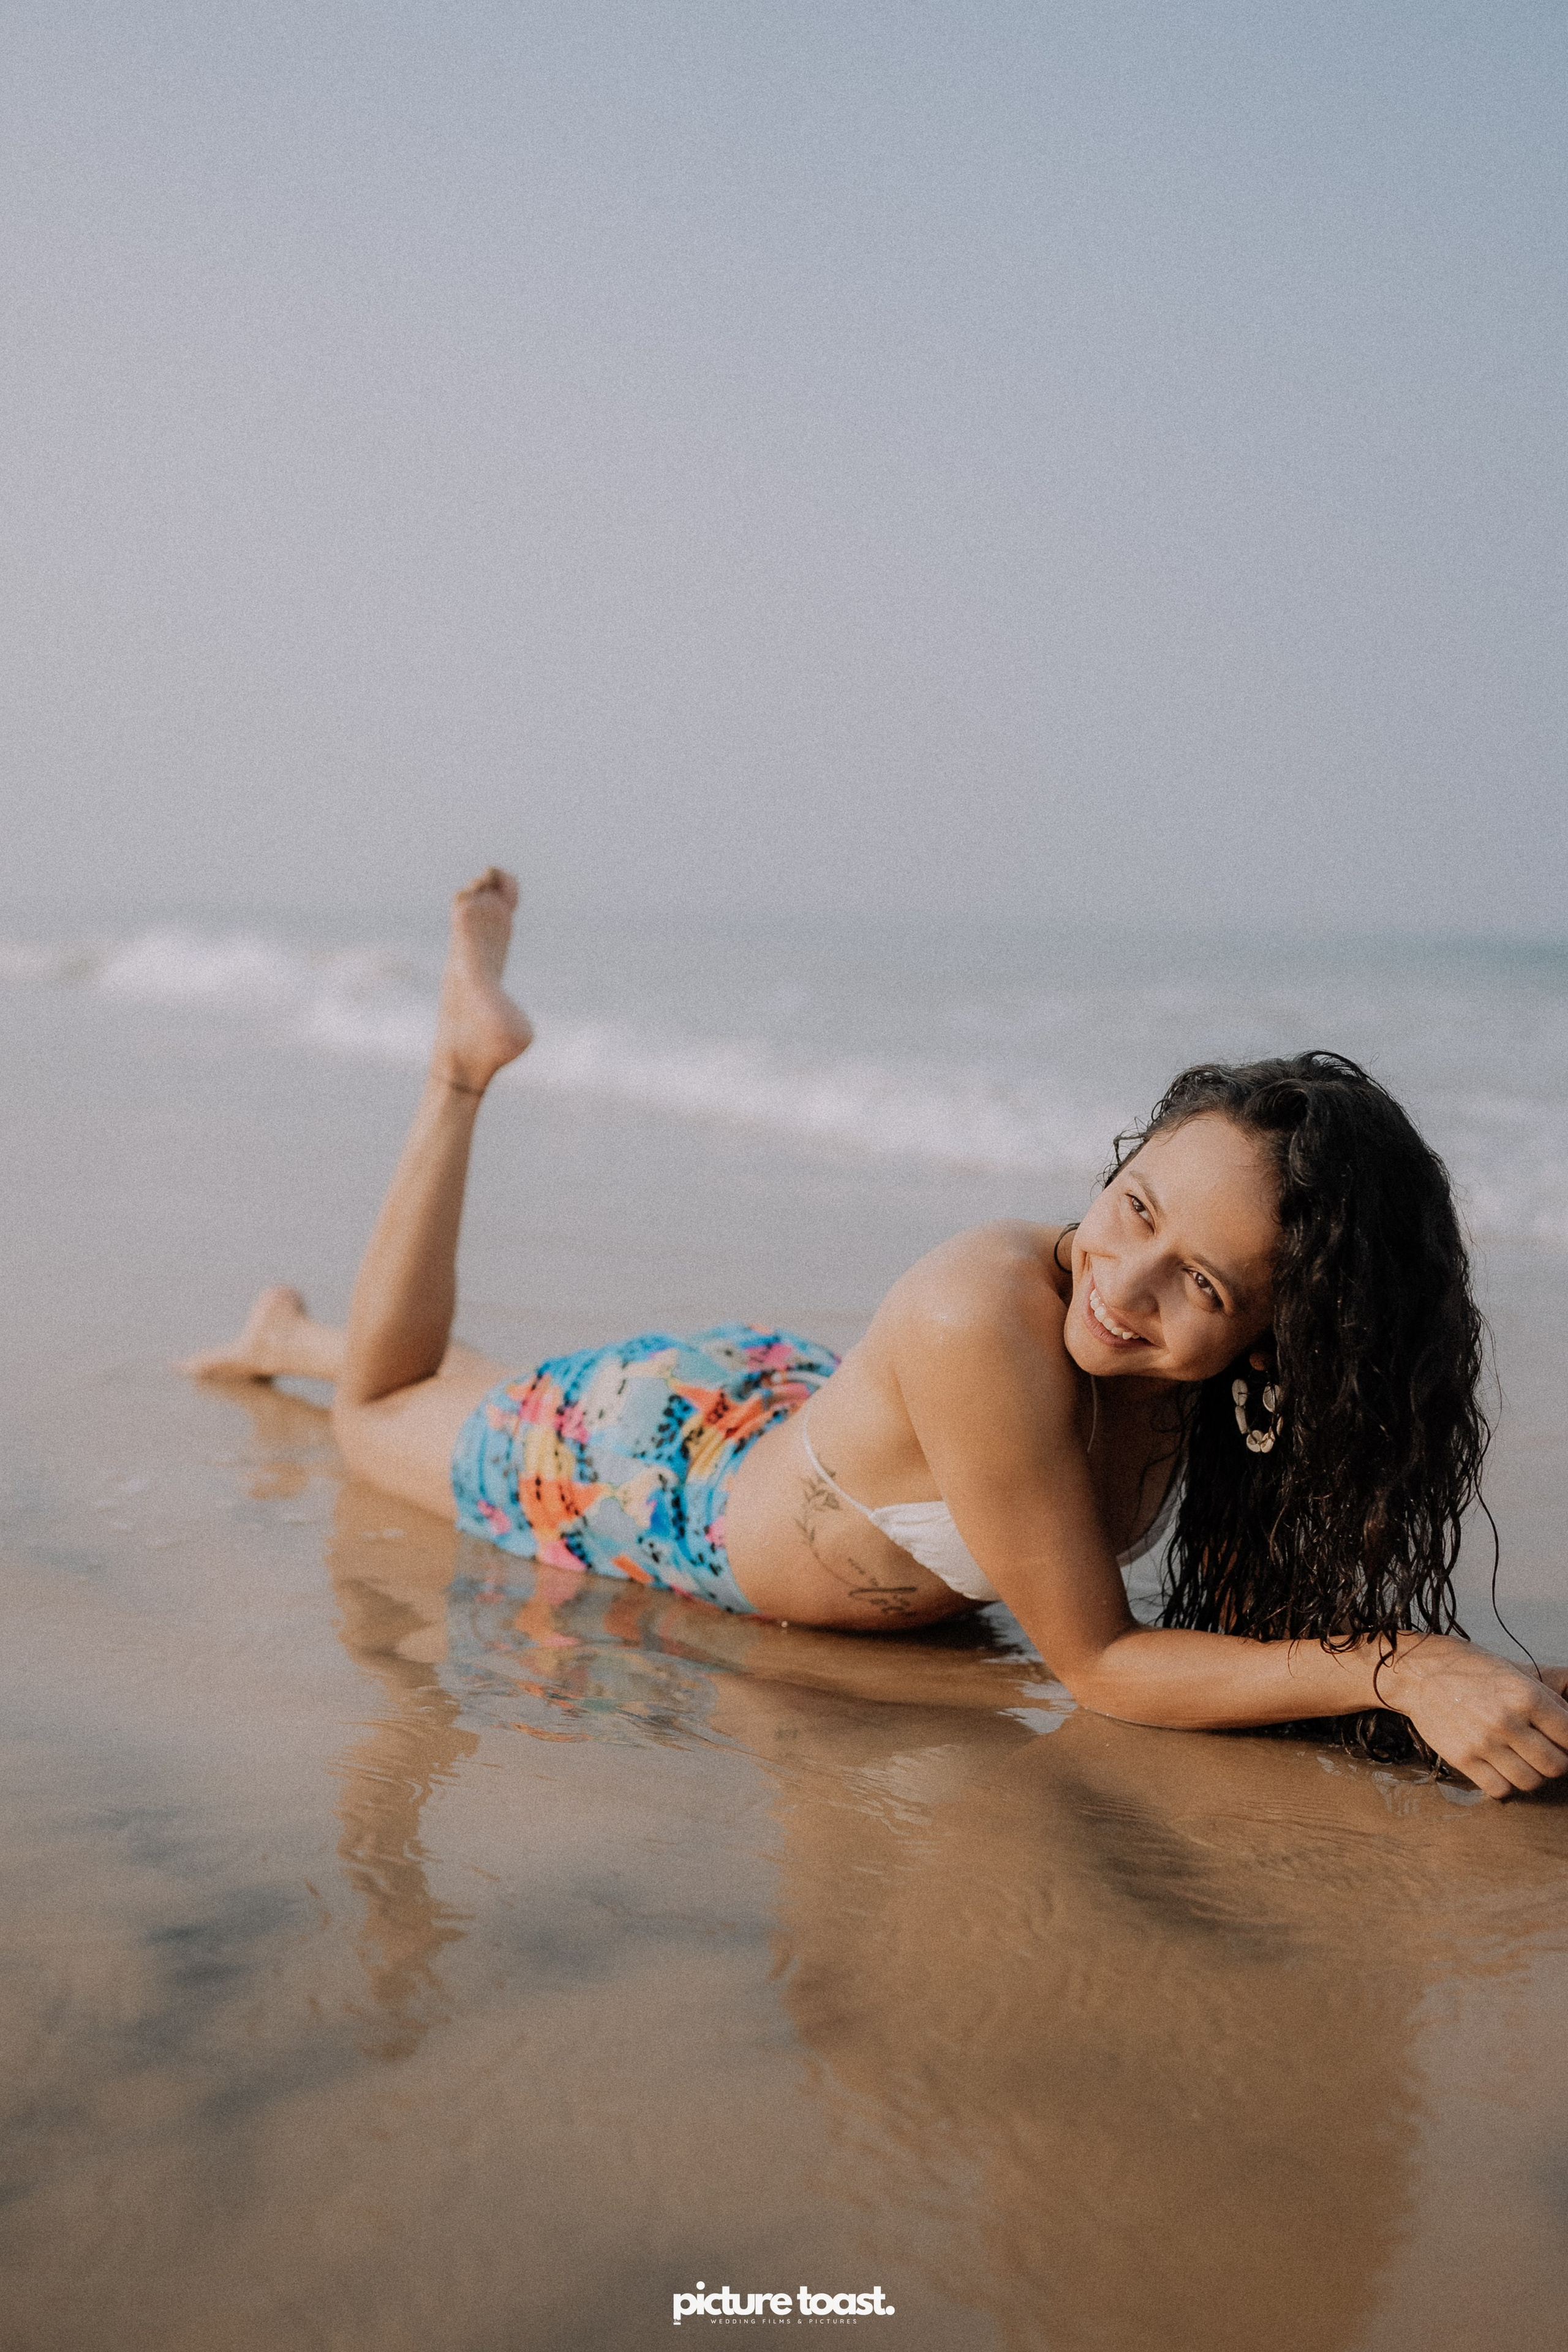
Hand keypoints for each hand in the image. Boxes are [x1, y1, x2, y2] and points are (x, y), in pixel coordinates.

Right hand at [1382, 1636, 1567, 1798]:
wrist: (1418, 1673)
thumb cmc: (1468, 1669)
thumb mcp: (1514, 1673)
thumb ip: (1546, 1700)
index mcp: (1526, 1695)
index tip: (1564, 1745)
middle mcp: (1507, 1720)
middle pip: (1555, 1765)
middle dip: (1557, 1764)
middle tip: (1547, 1756)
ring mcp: (1484, 1742)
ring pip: (1530, 1782)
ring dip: (1533, 1776)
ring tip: (1524, 1763)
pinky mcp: (1463, 1758)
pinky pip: (1500, 1789)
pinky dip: (1507, 1786)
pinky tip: (1502, 1770)